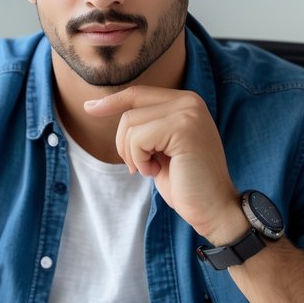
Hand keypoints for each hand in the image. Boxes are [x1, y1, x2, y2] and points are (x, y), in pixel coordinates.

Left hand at [83, 86, 242, 243]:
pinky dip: (140, 160)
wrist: (214, 208)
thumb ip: (146, 126)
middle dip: (125, 144)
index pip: (138, 94)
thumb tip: (101, 107)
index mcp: (185, 102)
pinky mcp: (184, 127)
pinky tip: (158, 171)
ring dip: (133, 154)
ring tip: (154, 169)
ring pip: (130, 125)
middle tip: (144, 166)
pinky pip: (138, 139)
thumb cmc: (185, 183)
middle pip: (129, 111)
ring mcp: (188, 112)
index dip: (112, 101)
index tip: (89, 109)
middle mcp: (189, 100)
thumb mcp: (160, 149)